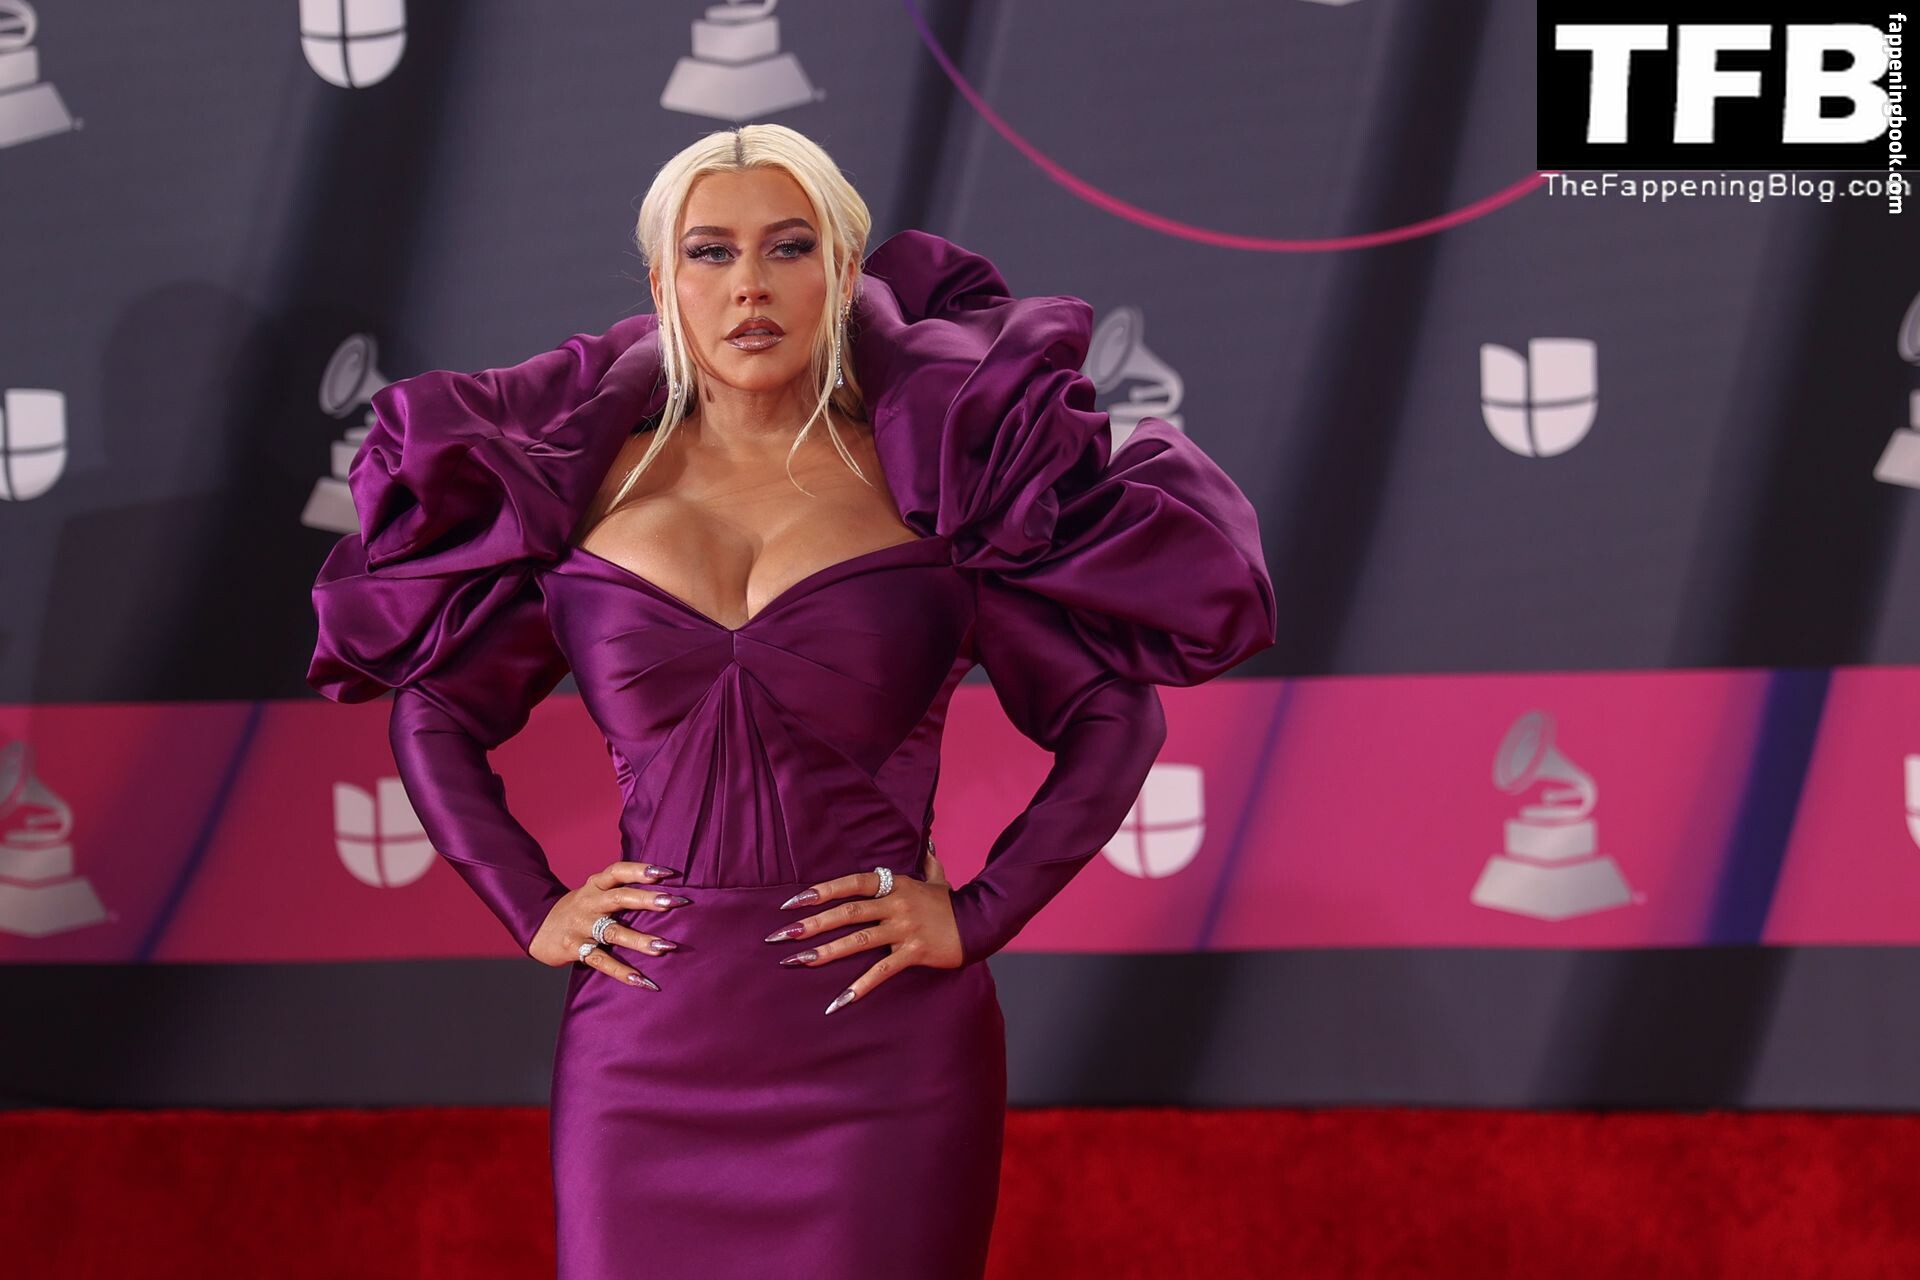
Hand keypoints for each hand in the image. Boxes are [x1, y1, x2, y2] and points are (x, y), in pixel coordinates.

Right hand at [529, 860, 690, 986]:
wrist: (536, 925)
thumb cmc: (578, 909)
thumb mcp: (594, 892)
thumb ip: (621, 890)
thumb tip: (664, 892)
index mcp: (595, 885)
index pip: (618, 871)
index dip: (641, 870)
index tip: (667, 872)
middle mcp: (589, 903)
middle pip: (619, 898)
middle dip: (647, 899)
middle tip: (674, 901)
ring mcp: (581, 927)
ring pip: (613, 932)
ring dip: (640, 940)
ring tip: (666, 946)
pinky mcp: (575, 949)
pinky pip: (601, 961)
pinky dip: (622, 971)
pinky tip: (642, 981)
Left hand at [765, 845, 963, 1013]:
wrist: (983, 924)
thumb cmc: (953, 904)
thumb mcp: (938, 878)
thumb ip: (928, 860)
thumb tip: (927, 840)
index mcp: (896, 884)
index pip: (851, 884)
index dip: (821, 891)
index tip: (792, 902)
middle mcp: (897, 904)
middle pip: (847, 912)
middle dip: (811, 924)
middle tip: (781, 935)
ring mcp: (905, 929)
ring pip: (859, 940)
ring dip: (826, 952)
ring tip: (798, 962)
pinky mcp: (915, 953)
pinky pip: (882, 970)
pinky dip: (860, 987)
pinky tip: (839, 1001)